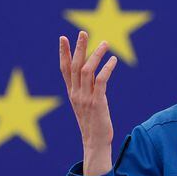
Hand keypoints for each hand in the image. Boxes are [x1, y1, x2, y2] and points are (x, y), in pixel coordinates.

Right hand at [59, 31, 117, 175]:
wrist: (95, 142)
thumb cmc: (92, 122)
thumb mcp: (86, 102)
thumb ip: (87, 86)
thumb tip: (92, 70)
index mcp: (71, 93)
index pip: (64, 69)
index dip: (63, 53)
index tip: (62, 38)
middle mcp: (76, 93)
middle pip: (74, 66)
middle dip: (78, 48)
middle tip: (83, 33)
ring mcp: (85, 98)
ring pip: (86, 71)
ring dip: (95, 55)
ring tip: (105, 43)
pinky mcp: (97, 103)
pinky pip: (101, 81)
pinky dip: (106, 69)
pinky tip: (113, 60)